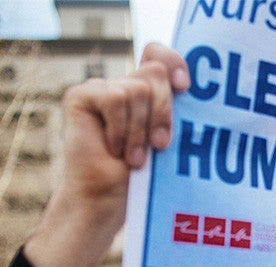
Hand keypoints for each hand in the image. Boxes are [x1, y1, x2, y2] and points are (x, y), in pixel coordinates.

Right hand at [24, 43, 189, 266]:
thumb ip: (175, 112)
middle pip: (155, 73)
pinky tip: (114, 148)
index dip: (175, 62)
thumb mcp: (168, 142)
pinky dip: (121, 128)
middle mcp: (124, 86)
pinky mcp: (81, 96)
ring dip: (140, 130)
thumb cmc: (141, 180)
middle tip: (159, 146)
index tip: (186, 87)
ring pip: (137, 89)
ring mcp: (102, 89)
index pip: (160, 56)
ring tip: (134, 157)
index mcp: (147, 94)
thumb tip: (193, 89)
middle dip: (164, 112)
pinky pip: (114, 98)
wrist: (107, 202)